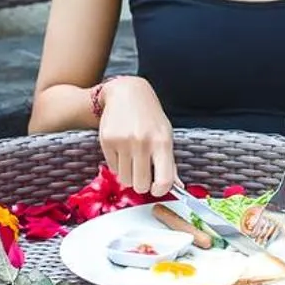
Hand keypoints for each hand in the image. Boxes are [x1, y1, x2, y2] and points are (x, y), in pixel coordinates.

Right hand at [97, 76, 179, 197]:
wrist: (127, 93)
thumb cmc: (150, 117)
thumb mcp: (165, 135)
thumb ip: (170, 162)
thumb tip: (177, 187)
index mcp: (162, 142)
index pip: (164, 180)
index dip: (160, 191)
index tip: (157, 189)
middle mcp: (143, 142)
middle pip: (141, 185)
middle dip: (142, 184)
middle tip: (142, 174)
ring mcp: (123, 141)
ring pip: (125, 179)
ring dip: (129, 175)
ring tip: (132, 160)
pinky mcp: (107, 140)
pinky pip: (112, 168)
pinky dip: (118, 165)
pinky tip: (122, 150)